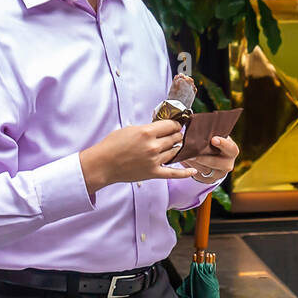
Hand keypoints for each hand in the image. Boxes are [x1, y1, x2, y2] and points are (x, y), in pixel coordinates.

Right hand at [80, 120, 197, 194]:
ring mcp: (154, 161)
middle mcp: (153, 146)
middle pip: (175, 138)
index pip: (171, 125)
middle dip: (176, 135)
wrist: (103, 164)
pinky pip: (173, 173)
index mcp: (147, 132)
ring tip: (173, 145)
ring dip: (175, 147)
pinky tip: (194, 170)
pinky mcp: (153, 173)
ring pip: (175, 151)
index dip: (175, 124)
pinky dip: (185, 173)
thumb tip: (161, 127)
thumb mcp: (130, 129)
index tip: (175, 125)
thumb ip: (147, 128)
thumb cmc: (112, 145)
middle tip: (174, 134)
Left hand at [182, 134, 240, 184]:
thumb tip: (200, 127)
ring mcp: (219, 174)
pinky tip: (183, 160)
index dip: (223, 144)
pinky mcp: (209, 180)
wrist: (212, 157)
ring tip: (183, 155)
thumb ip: (211, 134)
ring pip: (205, 169)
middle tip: (192, 153)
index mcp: (232, 150)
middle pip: (218, 163)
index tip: (213, 139)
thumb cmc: (212, 142)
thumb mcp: (215, 137)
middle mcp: (228, 163)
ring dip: (193, 162)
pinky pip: (198, 175)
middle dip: (204, 158)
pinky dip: (190, 167)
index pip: (231, 148)